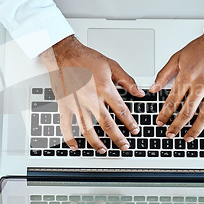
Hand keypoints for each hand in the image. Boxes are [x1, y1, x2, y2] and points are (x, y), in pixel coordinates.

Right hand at [40, 35, 142, 153]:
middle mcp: (91, 99)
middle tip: (124, 146)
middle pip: (107, 124)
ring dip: (97, 143)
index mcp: (105, 89)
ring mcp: (77, 105)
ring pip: (88, 130)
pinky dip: (70, 139)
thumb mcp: (111, 65)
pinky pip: (66, 126)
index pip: (121, 111)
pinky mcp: (64, 106)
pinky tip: (76, 146)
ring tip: (104, 150)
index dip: (130, 123)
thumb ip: (127, 80)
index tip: (134, 130)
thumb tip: (139, 92)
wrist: (63, 54)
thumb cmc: (85, 58)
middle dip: (118, 138)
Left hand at [149, 12, 203, 141]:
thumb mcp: (177, 57)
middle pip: (186, 112)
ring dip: (195, 129)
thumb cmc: (202, 47)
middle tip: (170, 133)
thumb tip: (153, 88)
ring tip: (188, 137)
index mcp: (187, 76)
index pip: (172, 101)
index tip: (160, 122)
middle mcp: (201, 84)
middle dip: (176, 126)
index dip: (164, 115)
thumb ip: (164, 74)